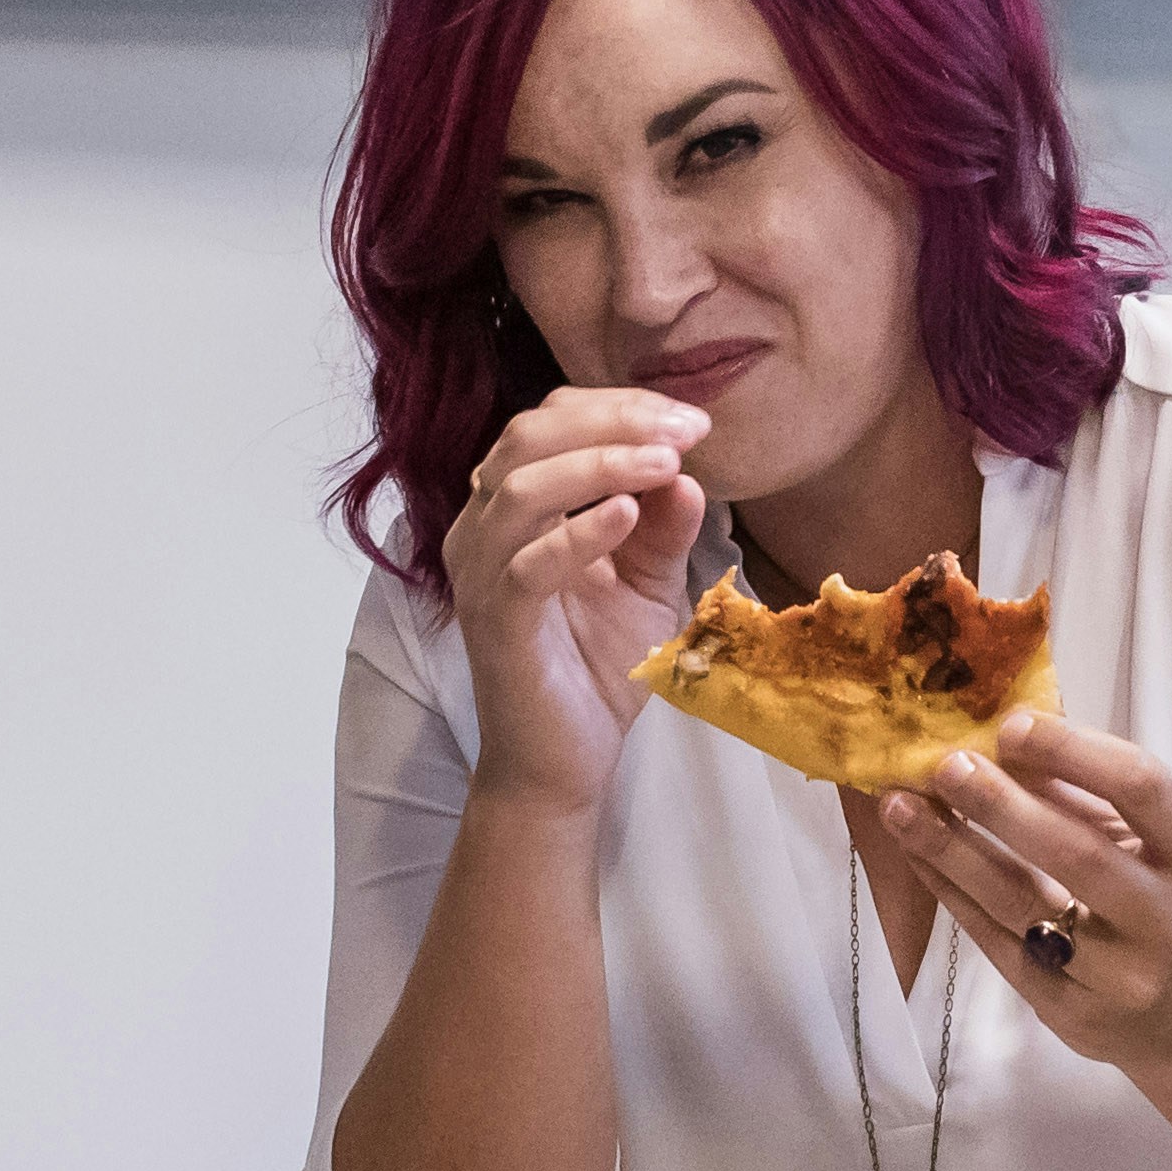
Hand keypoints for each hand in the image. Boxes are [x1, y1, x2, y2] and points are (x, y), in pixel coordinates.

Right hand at [443, 383, 713, 812]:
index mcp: (511, 507)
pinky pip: (526, 565)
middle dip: (612, 422)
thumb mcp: (649, 584)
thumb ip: (665, 529)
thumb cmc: (598, 666)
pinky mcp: (493, 623)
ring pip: (521, 490)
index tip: (691, 420)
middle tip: (685, 431)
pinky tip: (628, 515)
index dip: (618, 408)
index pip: (550, 423)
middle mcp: (482, 529)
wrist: (565, 762)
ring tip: (665, 463)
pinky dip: (577, 532)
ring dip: (598, 465)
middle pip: (528, 438)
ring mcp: (480, 575)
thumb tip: (689, 473)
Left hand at [882, 710, 1171, 1077]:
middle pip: (1077, 853)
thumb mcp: (1158, 847)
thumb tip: (1003, 737)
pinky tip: (918, 855)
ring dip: (953, 849)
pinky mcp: (1071, 1014)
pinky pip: (997, 944)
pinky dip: (952, 893)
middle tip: (943, 765)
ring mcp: (1122, 979)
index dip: (1073, 750)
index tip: (1009, 724)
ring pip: (1023, 905)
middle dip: (1000, 804)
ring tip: (901, 805)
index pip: (1142, 788)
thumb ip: (1091, 796)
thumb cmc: (1171, 904)